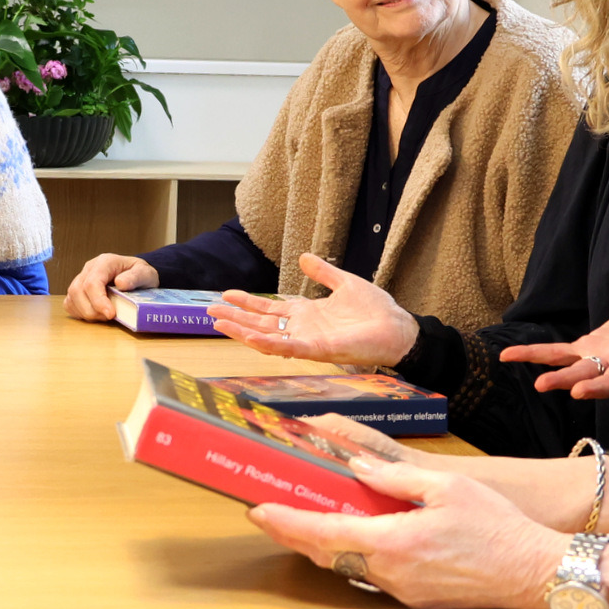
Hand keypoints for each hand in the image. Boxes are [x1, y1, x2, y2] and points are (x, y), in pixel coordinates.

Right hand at [64, 253, 156, 320]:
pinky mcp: (78, 290)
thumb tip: (121, 283)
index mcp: (105, 262)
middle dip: (91, 310)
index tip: (110, 314)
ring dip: (86, 312)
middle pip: (77, 290)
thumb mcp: (146, 273)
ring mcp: (81, 278)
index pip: (92, 282)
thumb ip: (135, 277)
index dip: (98, 301)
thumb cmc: (140, 274)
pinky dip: (79, 313)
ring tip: (103, 316)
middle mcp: (89, 268)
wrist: (136, 275)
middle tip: (108, 317)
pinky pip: (70, 303)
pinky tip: (94, 315)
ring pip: (72, 297)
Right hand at [205, 253, 419, 367]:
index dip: (247, 302)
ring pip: (265, 337)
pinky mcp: (316, 351)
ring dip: (241, 330)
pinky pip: (285, 348)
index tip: (226, 294)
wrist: (398, 329)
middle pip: (260, 323)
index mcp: (307, 314)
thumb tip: (304, 257)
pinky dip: (265, 342)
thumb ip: (324, 272)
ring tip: (218, 322)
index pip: (269, 309)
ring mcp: (307, 341)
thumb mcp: (345, 283)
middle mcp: (302, 329)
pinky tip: (247, 336)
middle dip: (235, 317)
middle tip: (210, 310)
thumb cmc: (377, 311)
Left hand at [247, 454, 568, 608]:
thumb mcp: (449, 487)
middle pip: (326, 554)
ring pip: (348, 567)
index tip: (259, 511)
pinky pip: (372, 576)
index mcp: (395, 541)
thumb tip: (358, 467)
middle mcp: (391, 572)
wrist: (534, 571)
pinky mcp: (415, 599)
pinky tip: (351, 540)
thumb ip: (397, 477)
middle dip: (294, 535)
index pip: (325, 532)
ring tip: (301, 523)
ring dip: (323, 547)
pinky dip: (353, 557)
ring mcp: (402, 590)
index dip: (287, 522)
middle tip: (268, 515)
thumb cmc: (498, 526)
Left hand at [500, 292, 608, 398]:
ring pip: (578, 371)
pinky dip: (535, 356)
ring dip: (557, 377)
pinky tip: (508, 357)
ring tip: (538, 383)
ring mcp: (603, 360)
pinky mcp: (588, 350)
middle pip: (605, 377)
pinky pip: (557, 355)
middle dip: (587, 384)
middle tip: (568, 391)